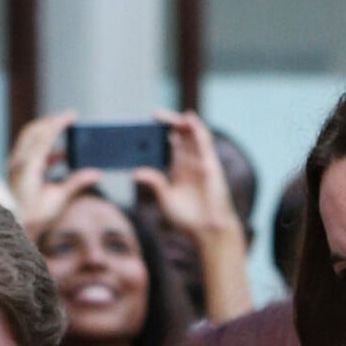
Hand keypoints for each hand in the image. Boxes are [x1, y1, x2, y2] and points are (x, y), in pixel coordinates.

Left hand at [8, 110, 100, 239]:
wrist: (15, 227)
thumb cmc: (35, 215)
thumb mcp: (57, 199)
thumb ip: (76, 182)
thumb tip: (96, 173)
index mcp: (28, 165)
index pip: (45, 136)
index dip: (59, 123)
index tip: (73, 115)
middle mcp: (18, 161)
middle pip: (34, 131)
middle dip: (51, 122)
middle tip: (69, 118)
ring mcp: (15, 165)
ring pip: (30, 139)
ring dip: (47, 133)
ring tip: (66, 133)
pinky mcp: (17, 170)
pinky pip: (31, 151)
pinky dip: (46, 149)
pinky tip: (63, 156)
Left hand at [134, 110, 250, 321]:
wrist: (208, 229)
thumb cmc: (187, 218)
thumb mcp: (165, 199)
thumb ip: (154, 183)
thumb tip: (135, 172)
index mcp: (178, 171)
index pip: (169, 147)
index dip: (158, 136)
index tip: (143, 128)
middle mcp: (190, 163)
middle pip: (179, 137)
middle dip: (166, 126)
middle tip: (151, 117)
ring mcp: (200, 162)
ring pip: (191, 135)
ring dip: (180, 122)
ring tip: (163, 115)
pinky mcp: (210, 163)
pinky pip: (204, 141)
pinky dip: (197, 127)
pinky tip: (188, 118)